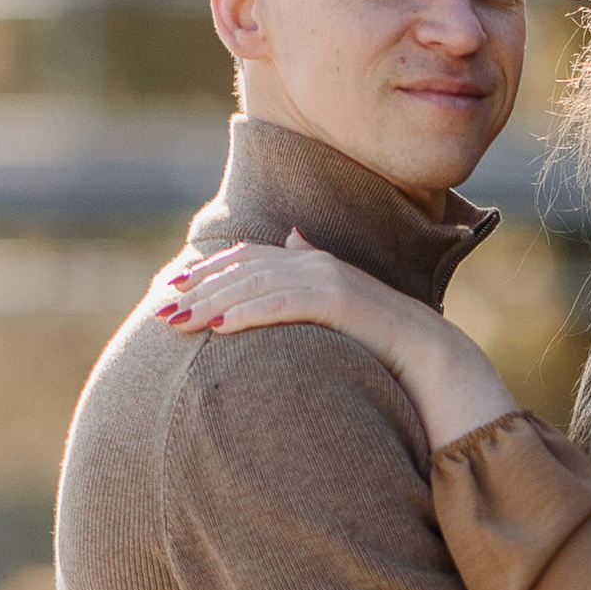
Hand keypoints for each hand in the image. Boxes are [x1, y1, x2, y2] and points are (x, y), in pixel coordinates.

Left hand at [153, 230, 418, 363]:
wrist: (428, 352)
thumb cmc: (380, 337)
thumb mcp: (338, 300)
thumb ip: (310, 272)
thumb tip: (292, 237)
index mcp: (310, 260)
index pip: (247, 258)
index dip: (208, 270)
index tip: (172, 285)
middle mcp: (313, 261)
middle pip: (242, 270)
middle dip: (199, 289)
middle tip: (162, 311)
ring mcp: (326, 278)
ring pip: (255, 286)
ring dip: (213, 304)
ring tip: (180, 323)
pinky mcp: (337, 301)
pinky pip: (283, 305)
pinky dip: (249, 314)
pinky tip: (221, 329)